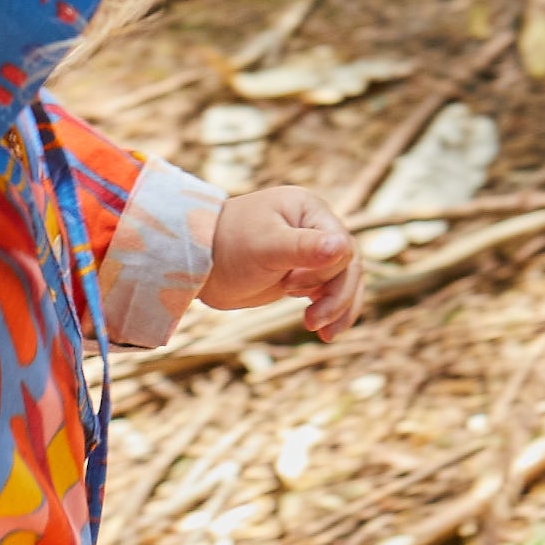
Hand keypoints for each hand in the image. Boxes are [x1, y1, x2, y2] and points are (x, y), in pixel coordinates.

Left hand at [201, 186, 364, 341]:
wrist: (196, 265)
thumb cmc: (226, 246)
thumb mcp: (266, 247)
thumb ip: (304, 248)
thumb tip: (344, 246)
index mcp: (310, 210)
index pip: (342, 246)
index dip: (326, 272)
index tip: (292, 285)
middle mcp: (314, 227)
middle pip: (348, 266)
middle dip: (336, 297)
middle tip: (313, 324)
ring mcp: (309, 252)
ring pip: (343, 282)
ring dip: (338, 308)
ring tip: (323, 334)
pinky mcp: (301, 275)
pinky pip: (328, 293)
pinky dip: (329, 311)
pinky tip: (324, 332)